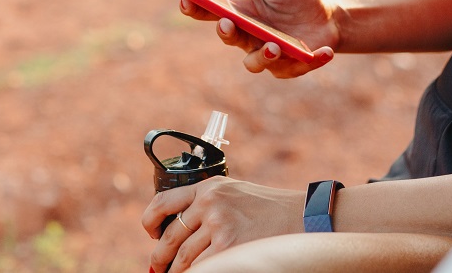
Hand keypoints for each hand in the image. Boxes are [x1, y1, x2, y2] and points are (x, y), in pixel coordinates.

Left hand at [142, 176, 303, 271]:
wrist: (302, 215)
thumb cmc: (269, 209)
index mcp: (209, 187)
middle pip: (170, 236)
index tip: (151, 233)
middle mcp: (210, 203)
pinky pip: (202, 267)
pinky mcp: (228, 247)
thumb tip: (180, 229)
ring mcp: (219, 225)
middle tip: (158, 266)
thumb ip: (207, 204)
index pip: (163, 201)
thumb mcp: (234, 194)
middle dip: (161, 256)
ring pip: (183, 257)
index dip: (150, 221)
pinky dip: (197, 272)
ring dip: (176, 271)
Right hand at [179, 0, 337, 77]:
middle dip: (225, 33)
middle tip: (227, 23)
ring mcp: (267, 53)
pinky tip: (322, 52)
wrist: (329, 15)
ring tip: (274, 46)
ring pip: (253, 63)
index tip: (186, 0)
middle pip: (228, 38)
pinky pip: (294, 69)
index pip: (210, 12)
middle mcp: (248, 36)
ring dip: (261, 56)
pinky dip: (310, 61)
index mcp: (240, 13)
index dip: (194, 8)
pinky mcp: (289, 67)